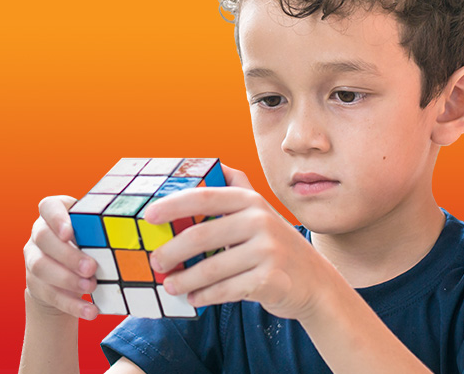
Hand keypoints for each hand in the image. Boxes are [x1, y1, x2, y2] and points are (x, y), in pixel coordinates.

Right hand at [23, 195, 99, 320]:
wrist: (62, 276)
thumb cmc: (85, 244)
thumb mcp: (92, 232)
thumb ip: (102, 227)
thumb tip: (139, 229)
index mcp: (53, 213)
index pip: (47, 207)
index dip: (56, 218)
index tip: (69, 232)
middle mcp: (38, 233)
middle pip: (43, 239)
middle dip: (68, 254)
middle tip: (91, 268)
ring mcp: (33, 259)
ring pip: (41, 267)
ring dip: (68, 279)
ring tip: (91, 286)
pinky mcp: (36, 284)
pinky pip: (49, 294)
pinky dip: (72, 305)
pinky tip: (90, 311)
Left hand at [144, 165, 345, 320]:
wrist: (315, 282)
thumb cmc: (276, 246)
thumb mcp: (260, 212)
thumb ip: (234, 190)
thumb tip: (202, 166)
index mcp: (251, 200)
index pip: (205, 197)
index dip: (173, 204)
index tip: (149, 216)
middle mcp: (260, 221)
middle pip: (202, 234)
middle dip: (171, 250)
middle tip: (155, 262)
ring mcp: (267, 250)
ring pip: (211, 268)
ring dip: (184, 280)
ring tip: (170, 286)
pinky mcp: (269, 279)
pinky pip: (225, 290)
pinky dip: (204, 296)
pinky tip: (194, 298)